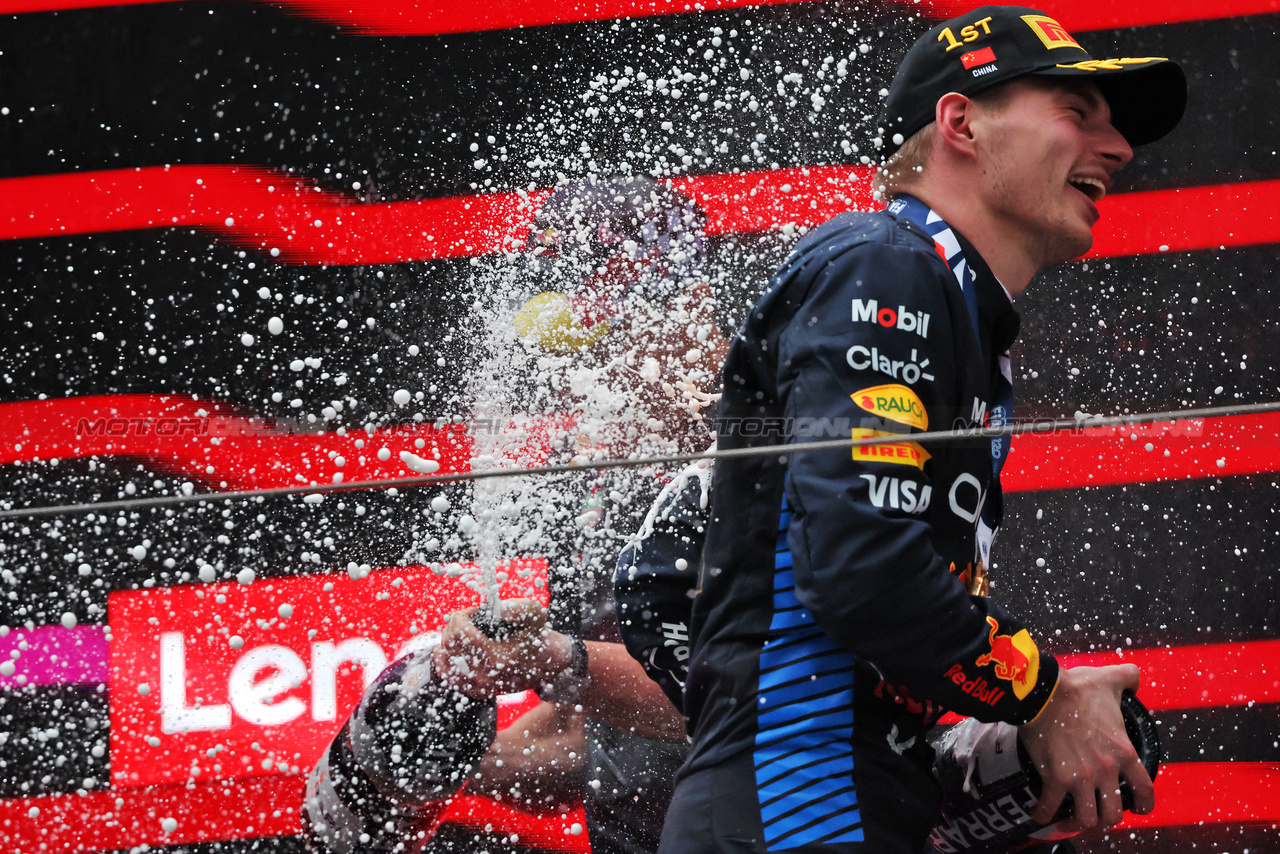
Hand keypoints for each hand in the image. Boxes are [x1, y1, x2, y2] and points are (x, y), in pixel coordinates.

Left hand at [430, 599, 571, 698]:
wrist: (548, 664)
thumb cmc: (538, 638)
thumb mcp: (534, 615)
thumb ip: (517, 607)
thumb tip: (496, 609)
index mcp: (497, 657)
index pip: (461, 632)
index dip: (463, 615)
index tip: (475, 611)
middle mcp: (485, 676)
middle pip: (450, 645)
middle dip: (454, 626)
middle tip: (467, 620)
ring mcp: (480, 686)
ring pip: (445, 661)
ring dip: (447, 642)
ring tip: (459, 633)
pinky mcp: (477, 691)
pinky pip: (449, 677)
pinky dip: (444, 662)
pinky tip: (447, 651)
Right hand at [1018, 664, 1155, 833]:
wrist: (1042, 692)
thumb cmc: (1076, 687)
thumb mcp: (1109, 678)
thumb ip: (1128, 677)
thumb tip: (1134, 677)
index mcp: (1123, 752)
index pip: (1145, 789)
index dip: (1145, 804)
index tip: (1139, 809)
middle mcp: (1105, 770)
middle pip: (1113, 814)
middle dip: (1106, 820)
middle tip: (1098, 816)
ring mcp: (1079, 777)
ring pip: (1086, 819)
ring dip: (1078, 824)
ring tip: (1070, 821)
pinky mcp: (1053, 778)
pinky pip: (1049, 808)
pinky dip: (1044, 816)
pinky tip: (1040, 815)